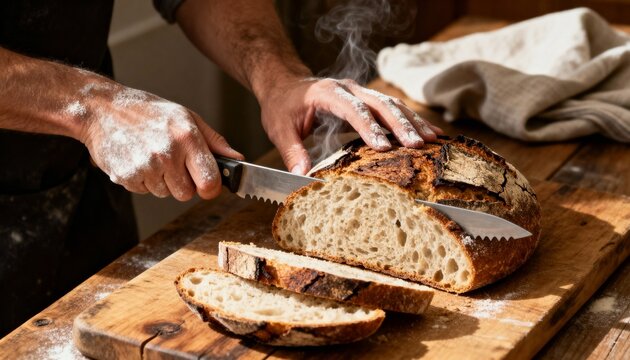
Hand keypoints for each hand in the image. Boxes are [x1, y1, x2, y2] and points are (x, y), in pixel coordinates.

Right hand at [79, 81, 242, 200]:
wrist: (103, 110)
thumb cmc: (149, 112)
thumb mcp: (187, 118)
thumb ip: (215, 142)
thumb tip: (238, 160)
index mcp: (187, 138)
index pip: (210, 182)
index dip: (211, 188)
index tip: (208, 184)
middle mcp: (167, 154)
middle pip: (187, 194)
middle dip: (184, 183)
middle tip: (173, 162)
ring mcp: (145, 167)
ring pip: (166, 194)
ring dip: (163, 181)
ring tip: (153, 156)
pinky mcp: (126, 176)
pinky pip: (145, 192)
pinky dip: (144, 181)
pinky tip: (138, 160)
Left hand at [259, 77, 443, 174]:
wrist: (284, 84)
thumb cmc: (281, 106)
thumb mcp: (279, 128)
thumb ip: (292, 151)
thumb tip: (302, 176)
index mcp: (327, 93)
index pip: (353, 109)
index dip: (369, 128)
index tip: (384, 147)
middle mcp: (348, 89)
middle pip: (380, 104)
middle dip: (401, 124)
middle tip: (418, 145)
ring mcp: (360, 92)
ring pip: (392, 104)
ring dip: (412, 121)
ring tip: (433, 139)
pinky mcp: (367, 100)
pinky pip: (393, 108)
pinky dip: (411, 120)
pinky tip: (430, 133)